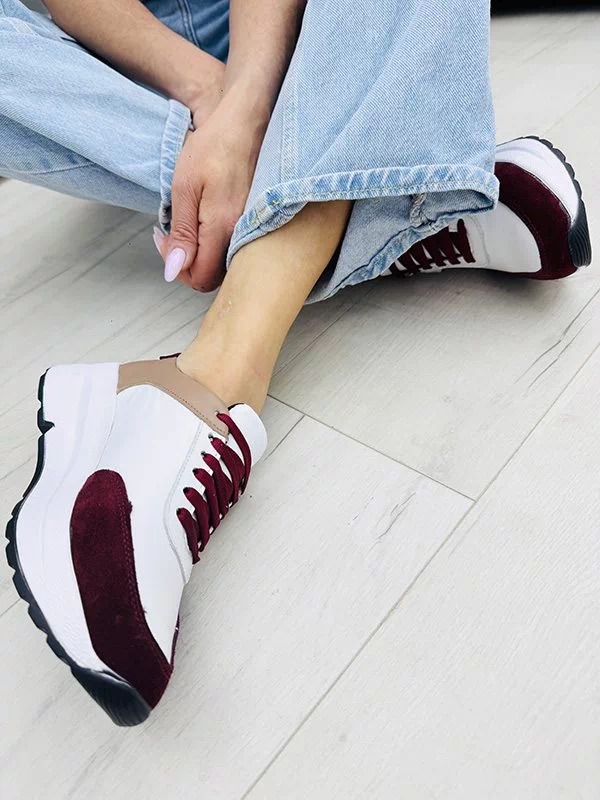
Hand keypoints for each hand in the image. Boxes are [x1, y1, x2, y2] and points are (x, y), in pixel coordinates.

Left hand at [157, 89, 268, 291]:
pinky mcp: (255, 223)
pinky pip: (233, 248)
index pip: (200, 278)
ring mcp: (252, 230)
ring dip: (200, 254)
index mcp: (223, 229)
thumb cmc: (214, 146)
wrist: (248, 122)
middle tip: (170, 234)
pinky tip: (204, 220)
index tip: (164, 239)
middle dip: (187, 264)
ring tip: (185, 224)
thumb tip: (174, 271)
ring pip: (223, 264)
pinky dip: (214, 243)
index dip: (177, 268)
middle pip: (212, 277)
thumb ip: (182, 234)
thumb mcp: (184, 187)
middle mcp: (243, 236)